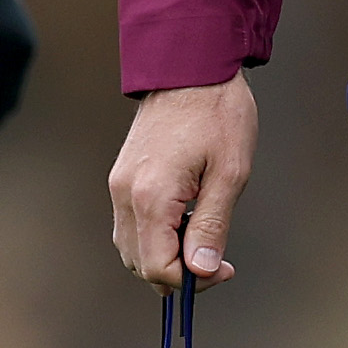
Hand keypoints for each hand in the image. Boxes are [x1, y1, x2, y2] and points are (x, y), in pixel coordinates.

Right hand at [110, 77, 257, 282]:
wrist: (190, 66)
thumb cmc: (218, 114)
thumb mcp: (229, 173)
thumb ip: (212, 226)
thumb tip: (202, 272)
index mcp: (151, 196)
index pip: (159, 267)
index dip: (193, 281)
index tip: (224, 269)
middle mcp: (125, 195)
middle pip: (139, 264)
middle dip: (177, 274)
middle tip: (216, 261)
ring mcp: (118, 186)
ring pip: (131, 248)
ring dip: (164, 257)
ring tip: (202, 240)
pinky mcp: (121, 178)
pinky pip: (130, 226)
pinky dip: (154, 238)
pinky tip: (185, 223)